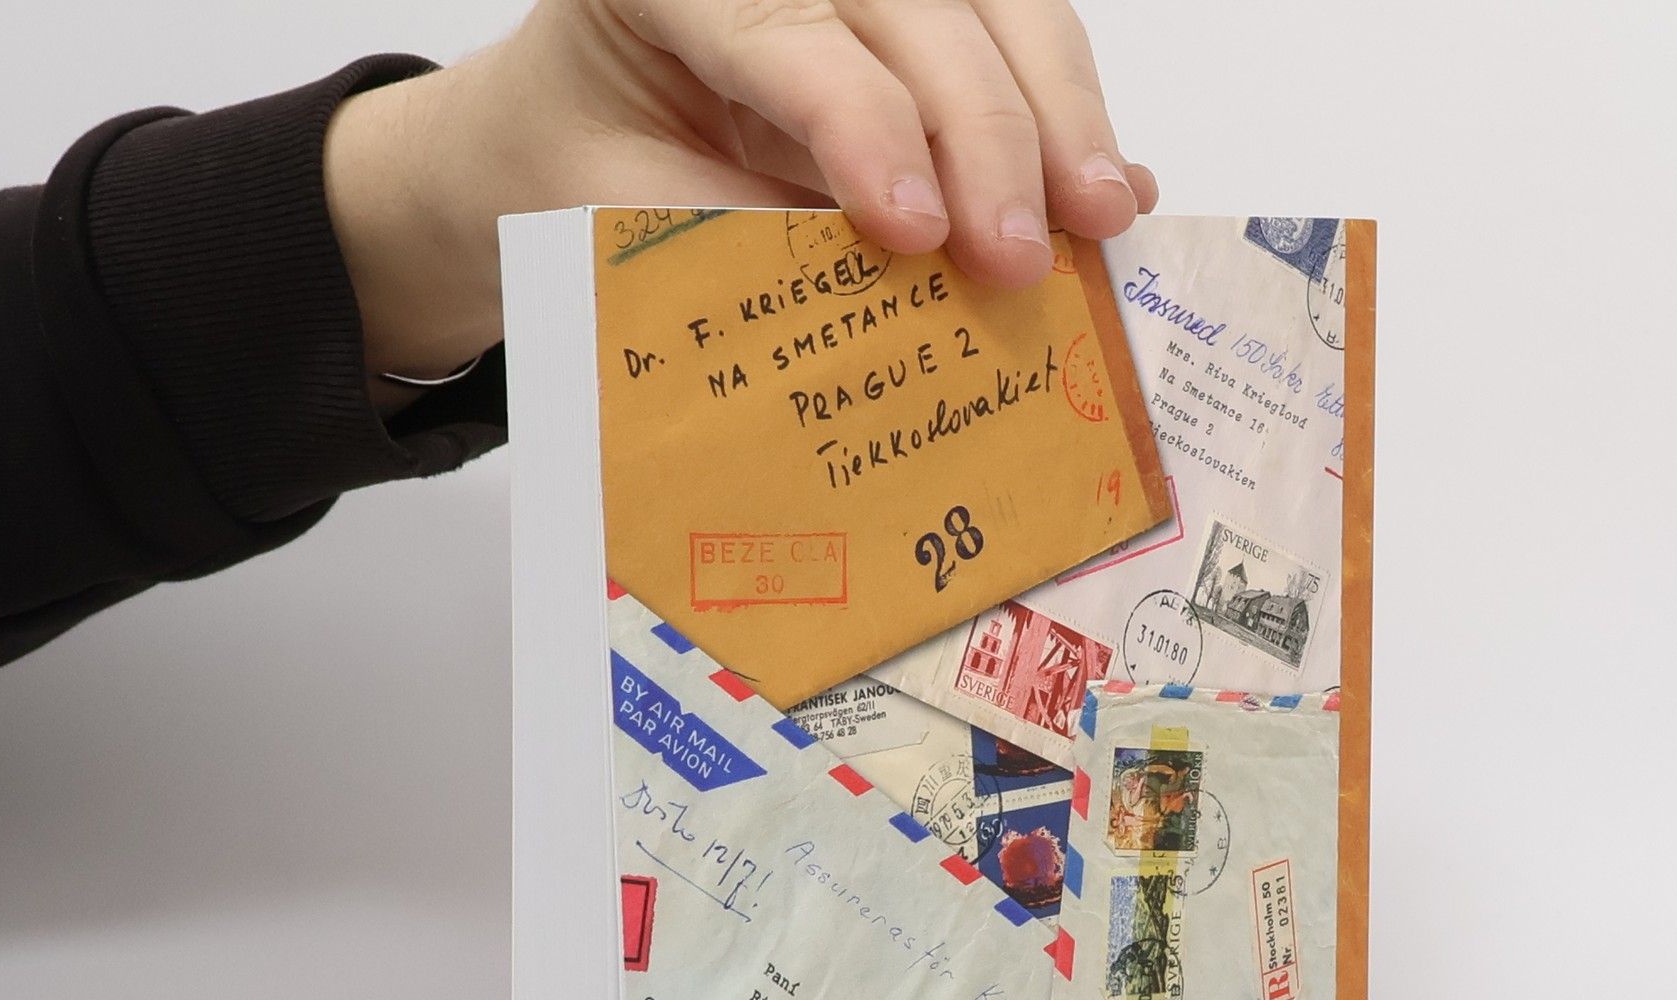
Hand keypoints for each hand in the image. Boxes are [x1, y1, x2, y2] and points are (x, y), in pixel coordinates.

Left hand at [325, 0, 1156, 391]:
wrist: (563, 146)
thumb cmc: (586, 183)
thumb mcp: (629, 228)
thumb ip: (743, 242)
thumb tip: (899, 294)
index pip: (789, 31)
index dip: (864, 124)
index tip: (917, 230)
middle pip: (920, 5)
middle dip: (988, 133)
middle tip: (1023, 255)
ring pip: (993, 6)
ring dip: (1060, 114)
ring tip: (1103, 217)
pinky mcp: (918, 15)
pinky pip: (1015, 38)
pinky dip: (1069, 115)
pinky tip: (1113, 186)